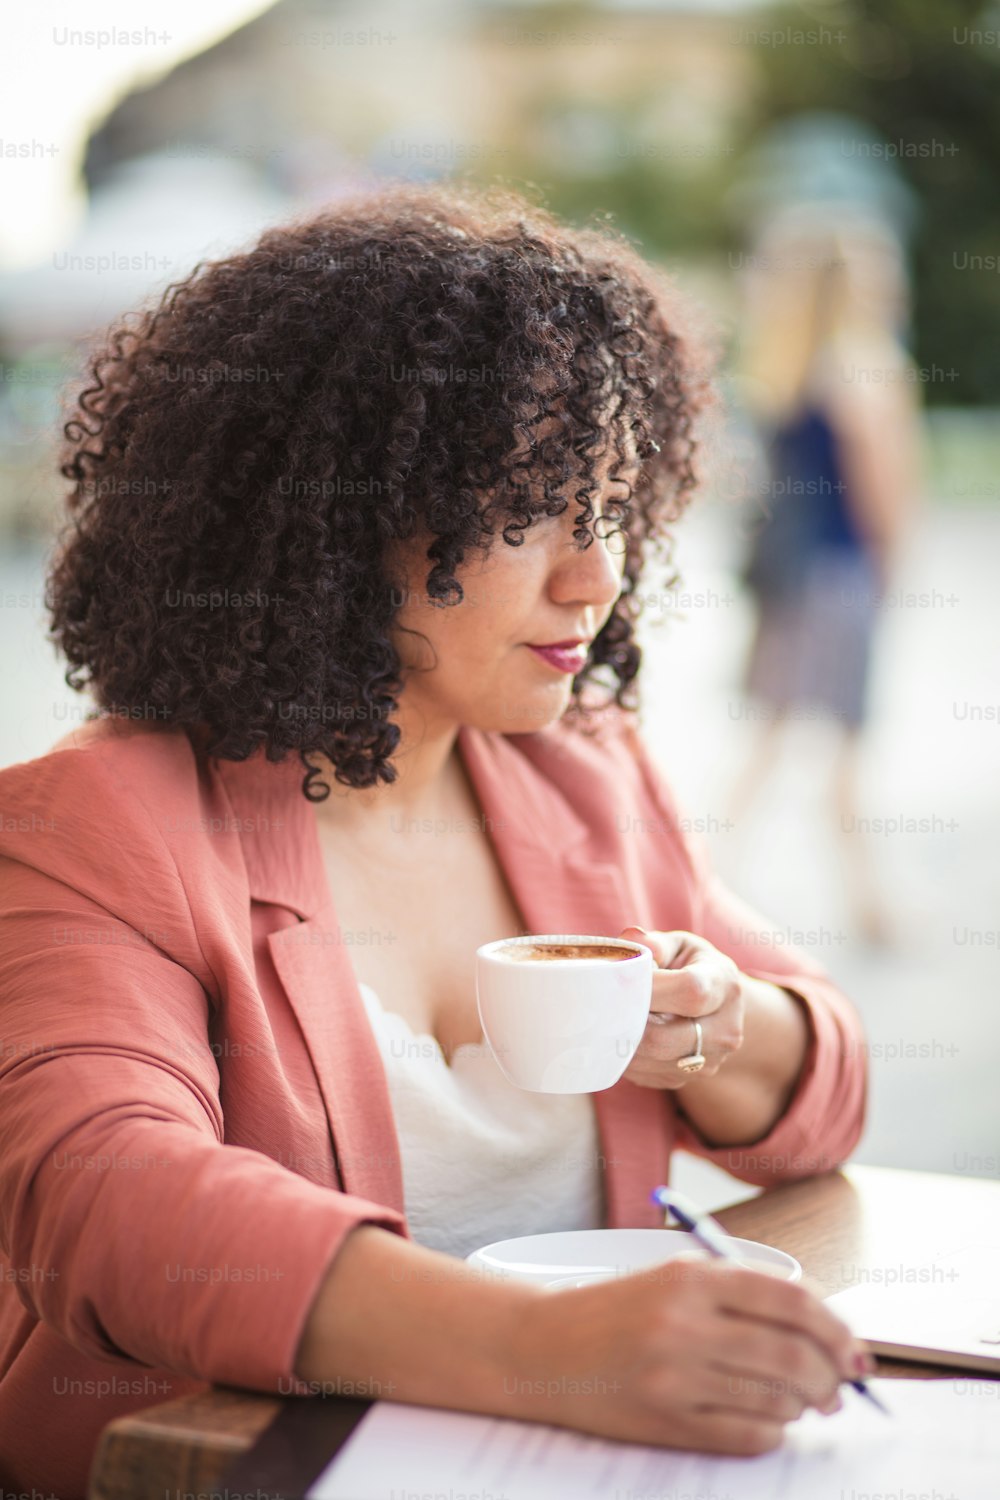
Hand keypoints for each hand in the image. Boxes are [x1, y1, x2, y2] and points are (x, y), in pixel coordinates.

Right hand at [506, 1255, 873, 1454]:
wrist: (540, 1349)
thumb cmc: (615, 1311)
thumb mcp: (673, 1279)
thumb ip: (741, 1295)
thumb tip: (820, 1330)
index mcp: (691, 1277)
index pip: (791, 1301)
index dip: (836, 1328)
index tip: (856, 1348)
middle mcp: (684, 1323)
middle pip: (791, 1353)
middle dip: (830, 1374)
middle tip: (841, 1385)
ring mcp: (675, 1376)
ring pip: (775, 1397)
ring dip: (804, 1404)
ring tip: (806, 1401)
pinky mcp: (666, 1421)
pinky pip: (746, 1435)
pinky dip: (773, 1432)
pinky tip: (770, 1421)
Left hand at [619, 926, 745, 1089]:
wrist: (715, 1008)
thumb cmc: (691, 968)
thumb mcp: (681, 946)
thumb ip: (656, 944)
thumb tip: (631, 940)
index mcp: (724, 986)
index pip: (690, 992)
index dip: (650, 988)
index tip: (621, 978)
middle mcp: (725, 1030)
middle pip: (663, 1038)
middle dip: (626, 1020)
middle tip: (601, 1003)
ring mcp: (707, 1062)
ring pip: (648, 1060)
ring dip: (621, 1040)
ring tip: (609, 1016)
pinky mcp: (684, 1080)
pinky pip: (643, 1074)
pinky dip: (624, 1056)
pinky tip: (620, 1034)